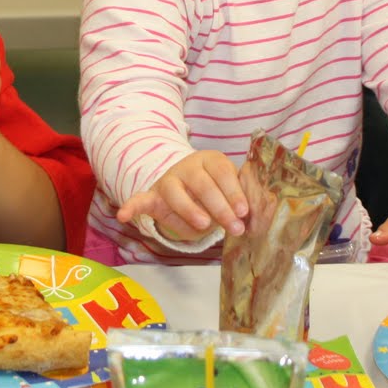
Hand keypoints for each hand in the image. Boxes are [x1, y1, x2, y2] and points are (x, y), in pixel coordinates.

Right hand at [117, 150, 247, 242]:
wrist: (188, 186)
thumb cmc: (217, 191)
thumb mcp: (233, 189)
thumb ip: (244, 196)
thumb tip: (264, 211)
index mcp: (211, 160)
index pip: (223, 172)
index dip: (234, 191)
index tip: (244, 211)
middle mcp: (187, 166)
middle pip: (202, 183)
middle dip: (219, 206)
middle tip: (234, 227)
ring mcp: (168, 180)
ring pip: (175, 192)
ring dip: (189, 208)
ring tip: (203, 225)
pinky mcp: (153, 195)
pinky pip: (140, 199)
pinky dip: (131, 207)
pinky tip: (124, 216)